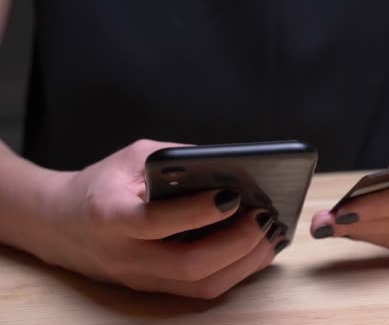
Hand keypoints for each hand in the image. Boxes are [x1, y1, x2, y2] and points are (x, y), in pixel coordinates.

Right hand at [30, 140, 287, 298]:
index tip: (234, 194)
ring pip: (200, 286)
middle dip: (237, 244)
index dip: (198, 211)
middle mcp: (124, 255)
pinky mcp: (153, 288)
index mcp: (110, 215)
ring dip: (244, 264)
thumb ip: (178, 160)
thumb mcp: (133, 157)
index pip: (157, 221)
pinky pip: (200, 289)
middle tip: (265, 218)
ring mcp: (139, 278)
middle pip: (189, 265)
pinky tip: (256, 250)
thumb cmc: (102, 183)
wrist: (58, 223)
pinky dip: (234, 272)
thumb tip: (233, 166)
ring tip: (272, 235)